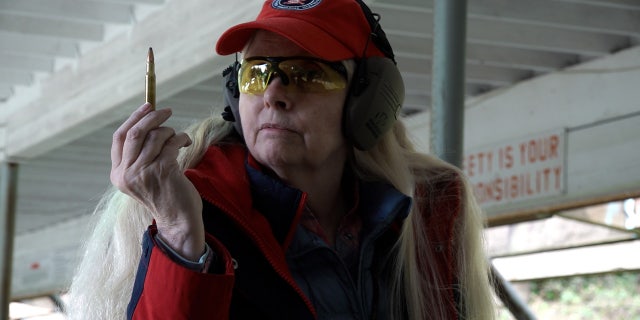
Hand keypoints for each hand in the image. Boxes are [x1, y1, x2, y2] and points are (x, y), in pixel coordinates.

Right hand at [111, 103, 204, 259]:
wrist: (178, 220)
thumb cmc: (165, 195)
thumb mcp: (143, 176)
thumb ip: (139, 154)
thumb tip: (148, 120)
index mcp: (118, 174)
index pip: (119, 138)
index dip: (133, 118)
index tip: (147, 106)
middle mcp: (127, 173)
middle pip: (135, 133)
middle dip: (152, 117)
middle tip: (167, 111)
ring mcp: (143, 172)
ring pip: (155, 136)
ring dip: (170, 131)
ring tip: (178, 138)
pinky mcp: (163, 170)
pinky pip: (171, 143)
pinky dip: (180, 138)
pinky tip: (185, 143)